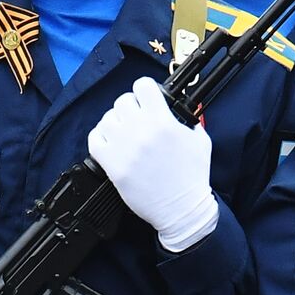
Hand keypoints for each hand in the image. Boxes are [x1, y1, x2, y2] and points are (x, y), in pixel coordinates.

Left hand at [88, 75, 217, 251]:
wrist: (181, 208)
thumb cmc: (192, 177)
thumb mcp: (199, 140)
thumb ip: (186, 119)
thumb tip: (175, 107)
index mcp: (163, 122)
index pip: (143, 86)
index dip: (145, 90)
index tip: (147, 98)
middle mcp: (141, 130)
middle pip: (122, 101)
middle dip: (130, 107)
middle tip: (136, 118)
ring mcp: (123, 147)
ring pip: (106, 119)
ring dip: (115, 123)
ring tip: (124, 133)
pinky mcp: (111, 164)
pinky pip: (94, 139)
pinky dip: (100, 138)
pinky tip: (111, 143)